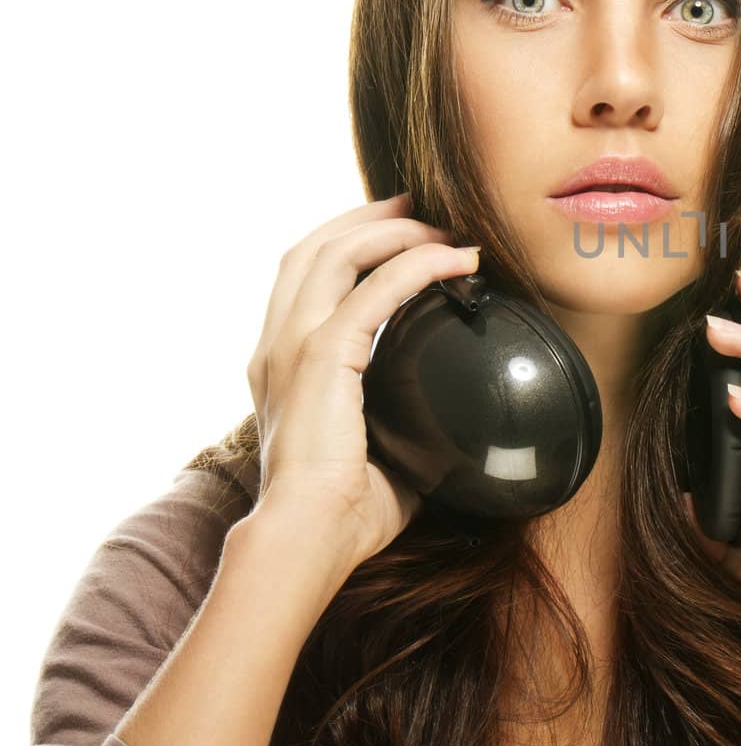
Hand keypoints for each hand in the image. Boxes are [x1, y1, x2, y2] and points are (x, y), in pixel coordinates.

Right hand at [244, 192, 478, 569]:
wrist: (308, 538)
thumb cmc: (344, 515)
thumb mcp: (380, 452)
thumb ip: (407, 423)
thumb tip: (459, 423)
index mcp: (280, 364)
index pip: (303, 277)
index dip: (348, 242)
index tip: (399, 230)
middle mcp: (276, 345)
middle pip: (313, 247)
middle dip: (368, 218)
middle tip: (420, 207)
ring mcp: (291, 346)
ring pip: (336, 252)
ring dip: (394, 231)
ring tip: (443, 230)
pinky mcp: (319, 356)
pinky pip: (373, 290)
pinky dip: (416, 265)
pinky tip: (455, 261)